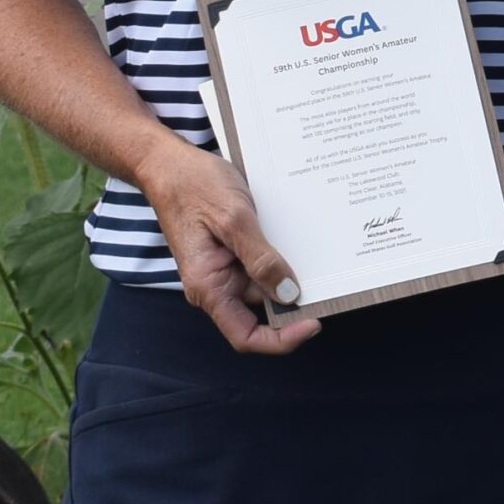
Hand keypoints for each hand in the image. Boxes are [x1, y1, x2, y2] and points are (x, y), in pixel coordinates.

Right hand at [139, 137, 321, 354]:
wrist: (170, 164)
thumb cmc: (194, 187)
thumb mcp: (233, 219)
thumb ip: (260, 259)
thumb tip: (288, 294)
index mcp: (209, 287)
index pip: (246, 336)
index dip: (281, 340)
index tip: (314, 322)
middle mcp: (217, 285)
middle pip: (263, 312)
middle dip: (297, 302)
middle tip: (333, 282)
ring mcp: (225, 270)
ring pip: (267, 286)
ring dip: (293, 276)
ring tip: (324, 258)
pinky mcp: (233, 253)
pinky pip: (263, 265)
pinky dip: (283, 258)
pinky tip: (304, 242)